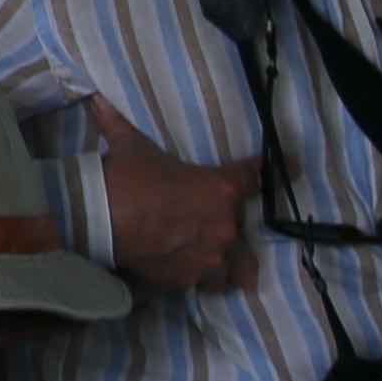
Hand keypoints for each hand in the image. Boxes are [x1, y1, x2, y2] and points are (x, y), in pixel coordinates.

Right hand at [92, 103, 257, 293]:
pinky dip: (196, 274)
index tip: (283, 166)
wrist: (98, 218)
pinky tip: (183, 268)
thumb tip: (97, 100)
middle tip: (209, 218)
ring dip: (225, 260)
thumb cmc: (123, 176)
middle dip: (227, 222)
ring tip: (212, 257)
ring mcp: (210, 256)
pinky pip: (203, 281)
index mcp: (220, 189)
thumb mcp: (129, 145)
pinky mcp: (189, 278)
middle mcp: (225, 225)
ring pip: (233, 266)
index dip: (263, 170)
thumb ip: (120, 123)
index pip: (252, 177)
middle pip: (242, 226)